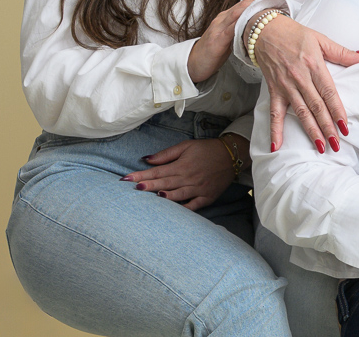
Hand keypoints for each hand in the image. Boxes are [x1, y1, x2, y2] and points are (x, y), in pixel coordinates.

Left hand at [122, 138, 239, 210]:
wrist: (232, 156)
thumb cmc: (207, 149)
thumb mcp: (186, 146)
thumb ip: (166, 154)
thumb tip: (146, 159)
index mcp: (182, 165)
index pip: (158, 171)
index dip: (142, 175)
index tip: (126, 178)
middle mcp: (189, 178)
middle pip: (165, 183)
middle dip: (148, 186)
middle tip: (133, 188)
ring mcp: (198, 189)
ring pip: (177, 195)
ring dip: (163, 197)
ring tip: (150, 198)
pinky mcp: (207, 197)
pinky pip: (193, 206)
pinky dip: (183, 209)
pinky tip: (173, 211)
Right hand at [188, 0, 254, 83]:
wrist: (193, 63)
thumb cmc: (212, 52)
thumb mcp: (227, 38)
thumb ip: (238, 30)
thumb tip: (254, 26)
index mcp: (223, 19)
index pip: (240, 6)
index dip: (253, 2)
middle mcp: (220, 21)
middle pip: (239, 8)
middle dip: (254, 3)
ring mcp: (217, 29)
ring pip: (235, 15)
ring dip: (248, 9)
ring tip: (261, 5)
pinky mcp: (217, 40)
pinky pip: (230, 29)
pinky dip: (240, 24)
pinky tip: (249, 22)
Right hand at [252, 14, 358, 151]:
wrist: (265, 31)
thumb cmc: (295, 34)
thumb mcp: (321, 39)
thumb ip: (343, 52)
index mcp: (314, 65)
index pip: (328, 92)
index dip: (337, 110)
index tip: (345, 126)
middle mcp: (300, 78)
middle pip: (316, 106)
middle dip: (327, 127)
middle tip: (336, 144)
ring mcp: (285, 86)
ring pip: (300, 112)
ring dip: (310, 131)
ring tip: (320, 147)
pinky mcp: (274, 90)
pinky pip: (274, 113)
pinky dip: (274, 130)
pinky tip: (276, 146)